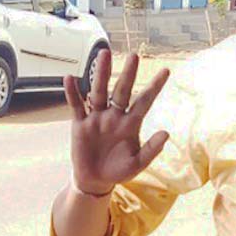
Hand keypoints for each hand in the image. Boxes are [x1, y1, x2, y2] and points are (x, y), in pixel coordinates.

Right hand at [63, 50, 171, 196]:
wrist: (95, 180)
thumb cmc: (118, 171)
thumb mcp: (137, 164)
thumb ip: (151, 149)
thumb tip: (166, 133)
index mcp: (131, 123)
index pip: (145, 101)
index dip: (155, 87)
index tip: (167, 71)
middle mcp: (114, 116)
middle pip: (122, 90)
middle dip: (128, 74)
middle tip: (134, 56)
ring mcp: (97, 118)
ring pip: (99, 92)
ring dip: (101, 74)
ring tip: (104, 54)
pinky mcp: (80, 124)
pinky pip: (76, 106)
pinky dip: (72, 93)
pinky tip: (69, 78)